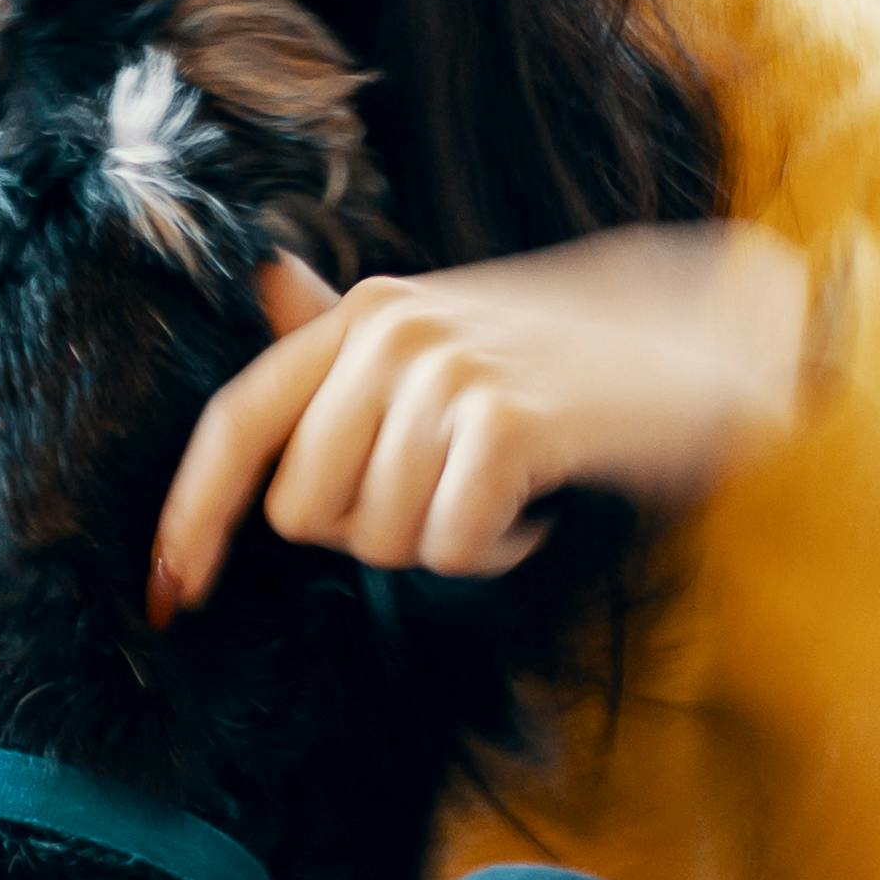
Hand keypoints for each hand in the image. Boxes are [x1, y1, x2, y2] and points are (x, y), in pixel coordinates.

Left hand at [150, 227, 811, 622]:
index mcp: (359, 312)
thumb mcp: (448, 326)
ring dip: (446, 541)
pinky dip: (497, 549)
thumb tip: (264, 287)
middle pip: (302, 512)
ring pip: (380, 538)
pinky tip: (537, 502)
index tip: (169, 592)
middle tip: (447, 496)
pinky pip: (452, 546)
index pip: (236, 422)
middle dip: (371, 535)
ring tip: (503, 486)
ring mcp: (447, 373)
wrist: (710, 342)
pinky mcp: (507, 422)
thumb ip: (348, 334)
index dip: (192, 515)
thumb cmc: (565, 356)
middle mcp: (388, 333)